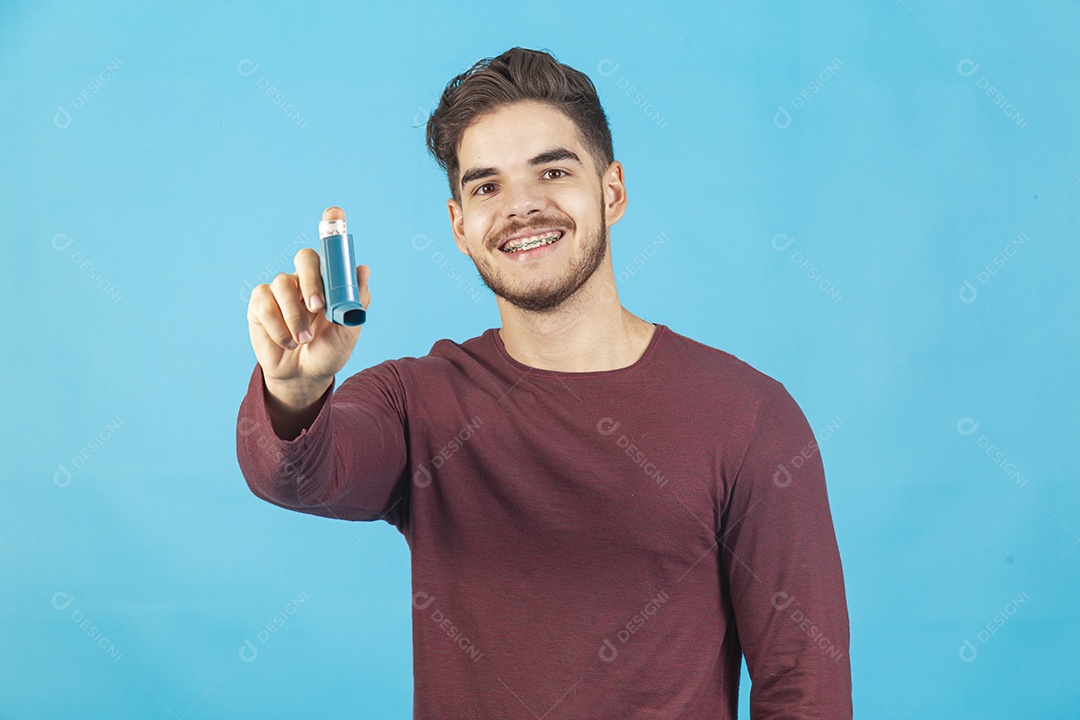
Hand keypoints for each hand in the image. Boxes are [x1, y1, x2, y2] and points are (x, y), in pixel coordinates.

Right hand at [246, 206, 370, 404]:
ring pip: (283, 284)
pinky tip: (287, 342)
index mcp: (329, 281)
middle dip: (311, 280)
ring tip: (303, 340)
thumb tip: (363, 270)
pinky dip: (278, 326)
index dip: (332, 224)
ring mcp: (280, 290)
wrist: (304, 376)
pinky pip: (264, 304)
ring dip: (295, 316)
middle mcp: (305, 279)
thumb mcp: (348, 331)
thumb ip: (355, 302)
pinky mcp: (260, 305)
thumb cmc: (328, 350)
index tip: (335, 212)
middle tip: (318, 307)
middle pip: (304, 258)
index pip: (330, 247)